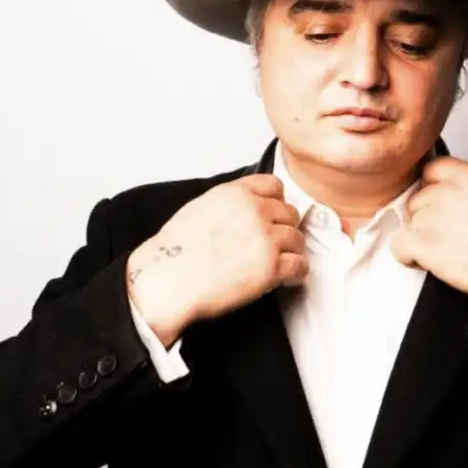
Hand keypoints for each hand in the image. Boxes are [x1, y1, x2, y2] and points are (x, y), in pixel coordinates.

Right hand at [126, 174, 306, 345]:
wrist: (167, 282)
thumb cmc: (175, 253)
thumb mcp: (200, 209)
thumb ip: (229, 203)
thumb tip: (247, 209)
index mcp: (235, 193)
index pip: (274, 186)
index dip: (276, 204)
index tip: (272, 217)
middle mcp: (254, 210)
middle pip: (289, 213)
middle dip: (283, 229)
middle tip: (272, 246)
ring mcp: (265, 237)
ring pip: (297, 239)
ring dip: (289, 252)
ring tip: (276, 264)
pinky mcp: (272, 266)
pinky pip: (301, 265)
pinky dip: (295, 274)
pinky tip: (283, 278)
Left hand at [388, 156, 467, 303]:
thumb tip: (456, 189)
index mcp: (467, 175)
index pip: (432, 170)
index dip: (433, 189)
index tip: (437, 204)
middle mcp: (445, 191)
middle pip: (418, 198)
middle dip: (427, 216)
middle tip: (446, 234)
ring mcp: (431, 216)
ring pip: (409, 222)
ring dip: (420, 237)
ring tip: (445, 250)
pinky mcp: (422, 243)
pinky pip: (399, 245)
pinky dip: (408, 256)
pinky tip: (425, 261)